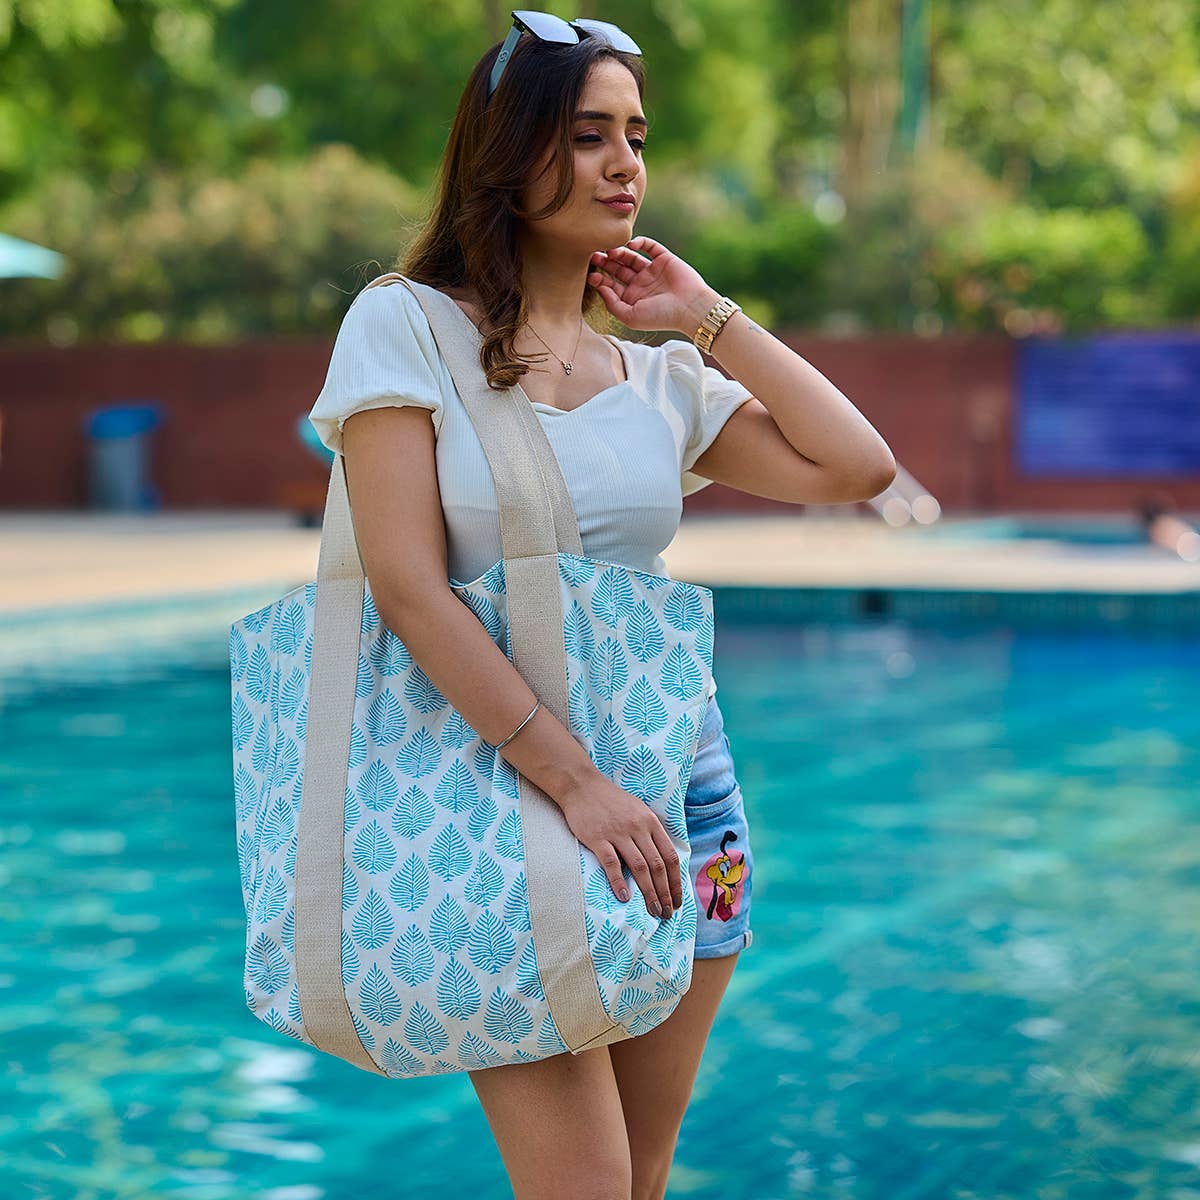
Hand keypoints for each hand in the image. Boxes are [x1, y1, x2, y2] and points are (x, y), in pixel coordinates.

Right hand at [556, 770, 681, 919]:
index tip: (677, 899)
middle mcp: (638, 827)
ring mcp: (618, 833)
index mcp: (650, 822)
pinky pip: (612, 863)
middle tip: (667, 913)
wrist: (582, 785)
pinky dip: (618, 882)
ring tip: (652, 911)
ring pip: (639, 867)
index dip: (675, 881)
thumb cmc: (611, 800)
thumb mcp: (638, 810)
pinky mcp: (598, 838)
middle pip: (657, 866)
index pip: (670, 856)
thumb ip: (649, 832)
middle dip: (665, 893)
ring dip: (648, 892)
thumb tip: (661, 861)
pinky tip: (624, 898)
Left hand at [587, 235, 717, 334]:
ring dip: (619, 252)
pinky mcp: (664, 259)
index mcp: (632, 298)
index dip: (600, 279)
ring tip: (612, 251)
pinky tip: (631, 245)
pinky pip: (649, 246)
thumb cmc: (660, 317)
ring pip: (630, 256)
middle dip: (605, 262)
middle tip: (594, 256)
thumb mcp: (630, 316)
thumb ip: (612, 304)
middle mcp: (640, 283)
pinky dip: (640, 242)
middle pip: (617, 269)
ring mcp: (652, 270)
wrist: (690, 307)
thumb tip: (600, 287)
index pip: (611, 285)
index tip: (592, 275)